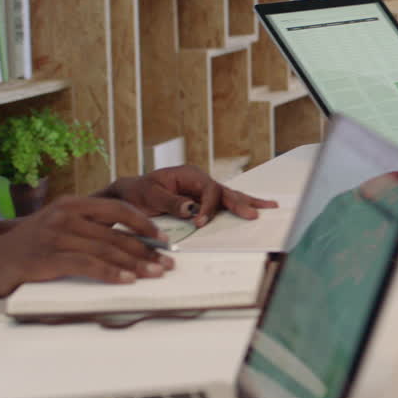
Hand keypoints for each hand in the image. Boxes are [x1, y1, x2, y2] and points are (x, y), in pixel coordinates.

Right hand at [0, 196, 174, 295]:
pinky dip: (110, 273)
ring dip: (135, 264)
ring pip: (106, 249)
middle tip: (167, 263)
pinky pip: (87, 265)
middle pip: (116, 234)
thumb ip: (90, 229)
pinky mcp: (47, 257)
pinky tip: (126, 280)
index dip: (144, 224)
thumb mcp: (60, 227)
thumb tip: (132, 241)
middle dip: (146, 250)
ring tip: (155, 273)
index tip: (163, 239)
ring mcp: (55, 235)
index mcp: (72, 204)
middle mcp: (65, 215)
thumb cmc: (30, 246)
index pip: (118, 209)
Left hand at [99, 165, 277, 227]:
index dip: (208, 206)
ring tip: (269, 206)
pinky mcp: (202, 201)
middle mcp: (199, 180)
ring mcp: (202, 190)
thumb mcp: (149, 196)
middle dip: (239, 203)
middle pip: (225, 191)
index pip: (208, 189)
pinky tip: (257, 207)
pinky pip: (223, 203)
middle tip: (252, 214)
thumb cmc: (137, 193)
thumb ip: (171, 202)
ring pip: (229, 195)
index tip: (199, 222)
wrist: (128, 195)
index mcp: (188, 174)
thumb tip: (191, 208)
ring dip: (248, 202)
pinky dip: (240, 204)